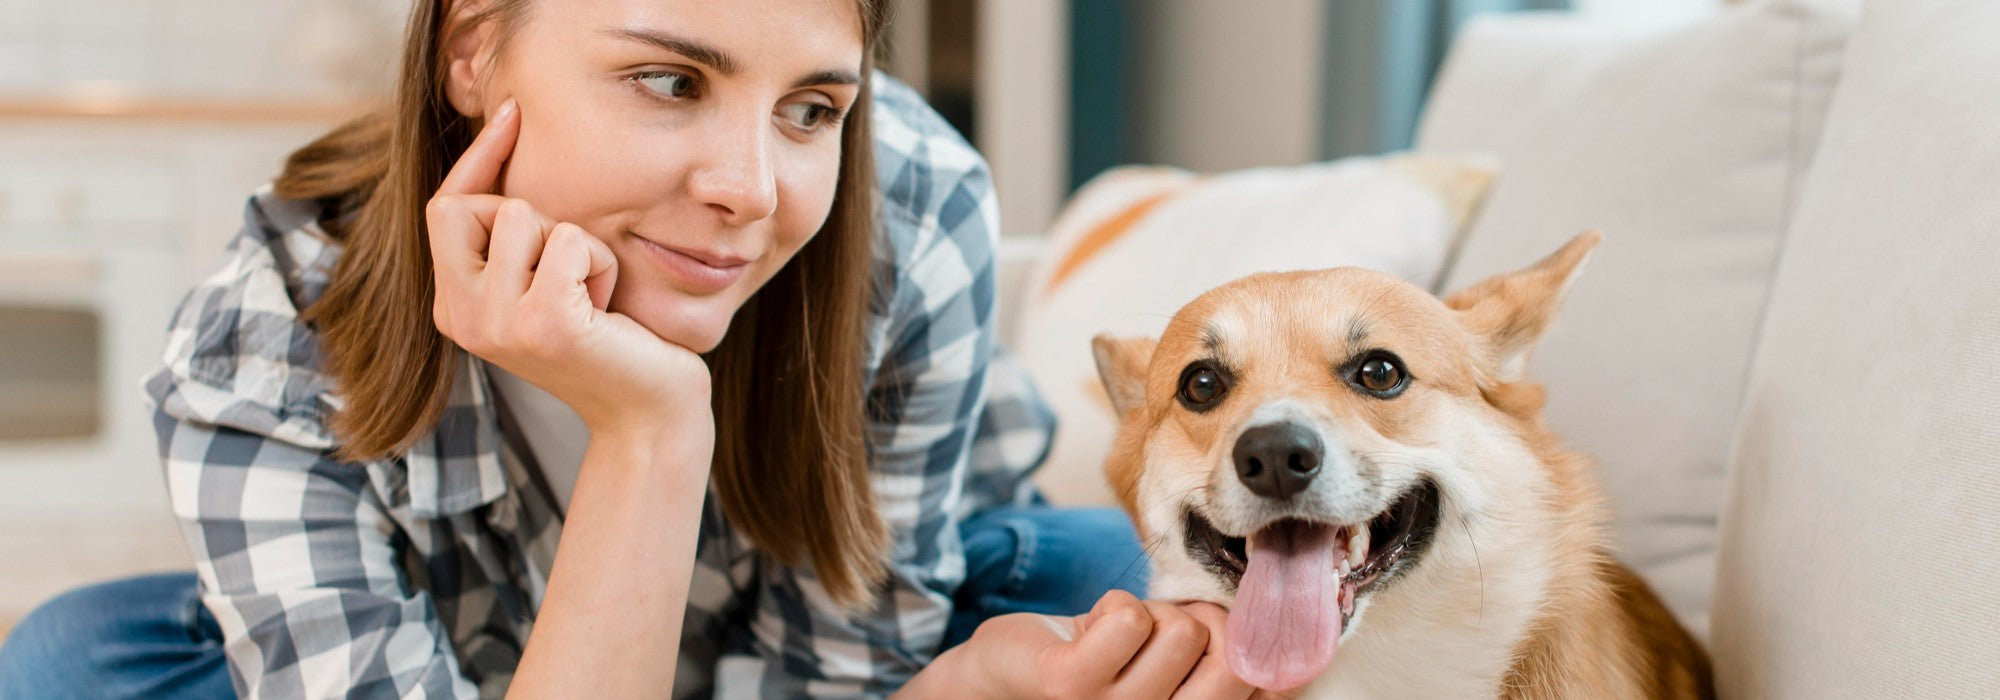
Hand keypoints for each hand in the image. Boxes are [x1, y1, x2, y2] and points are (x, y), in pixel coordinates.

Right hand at [425, 98, 711, 441]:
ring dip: (577, 244)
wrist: (648, 413)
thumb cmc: (608, 339)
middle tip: (572, 269)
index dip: (479, 157)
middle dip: (535, 214)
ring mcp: (499, 323)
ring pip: (525, 215)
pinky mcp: (545, 323)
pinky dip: (600, 263)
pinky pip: (569, 240)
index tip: (515, 113)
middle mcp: (462, 317)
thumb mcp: (546, 281)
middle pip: (476, 204)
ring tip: (592, 294)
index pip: (444, 207)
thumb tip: (507, 129)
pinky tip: (608, 308)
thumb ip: (515, 235)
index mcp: (453, 306)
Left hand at [931, 590, 1272, 699]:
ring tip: (1117, 637)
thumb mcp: (1169, 668)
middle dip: (1204, 622)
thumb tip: (1287, 635)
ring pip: (1181, 628)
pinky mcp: (1069, 685)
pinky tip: (1090, 632)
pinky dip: (1114, 605)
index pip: (1258, 683)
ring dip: (1149, 614)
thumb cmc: (1098, 668)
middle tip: (1162, 631)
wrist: (1003, 680)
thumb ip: (1220, 657)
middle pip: (1231, 659)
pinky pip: (1128, 618)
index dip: (1252, 643)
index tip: (1224, 631)